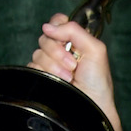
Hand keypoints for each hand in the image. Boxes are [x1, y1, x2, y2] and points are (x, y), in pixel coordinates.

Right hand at [27, 13, 129, 130]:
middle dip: (58, 50)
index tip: (62, 35)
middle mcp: (61, 50)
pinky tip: (59, 82)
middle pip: (45, 37)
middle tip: (73, 65)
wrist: (92, 108)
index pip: (58, 22)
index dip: (57, 25)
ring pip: (37, 52)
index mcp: (75, 41)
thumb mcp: (96, 51)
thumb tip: (49, 25)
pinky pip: (32, 66)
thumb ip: (75, 31)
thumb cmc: (98, 83)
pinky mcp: (40, 77)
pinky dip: (46, 73)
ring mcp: (50, 64)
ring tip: (69, 77)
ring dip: (54, 65)